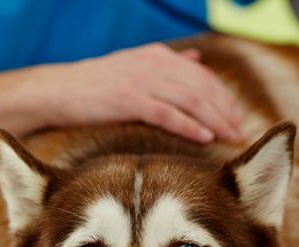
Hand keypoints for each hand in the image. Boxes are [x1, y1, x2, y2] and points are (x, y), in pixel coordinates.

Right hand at [26, 43, 244, 142]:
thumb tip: (197, 58)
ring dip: (215, 120)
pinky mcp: (128, 99)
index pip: (202, 75)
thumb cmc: (95, 86)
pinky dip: (189, 125)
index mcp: (157, 55)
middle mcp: (154, 64)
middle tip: (241, 134)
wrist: (58, 91)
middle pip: (202, 87)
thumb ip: (167, 64)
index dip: (224, 97)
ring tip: (231, 138)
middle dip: (226, 111)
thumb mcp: (134, 66)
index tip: (238, 118)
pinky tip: (205, 138)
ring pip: (190, 100)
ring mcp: (141, 80)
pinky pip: (167, 113)